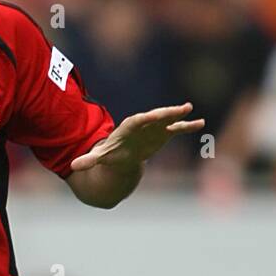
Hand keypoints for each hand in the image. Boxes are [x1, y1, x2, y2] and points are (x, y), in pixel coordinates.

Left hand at [70, 102, 205, 172]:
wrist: (122, 155)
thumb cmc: (112, 153)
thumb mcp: (101, 157)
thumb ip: (89, 160)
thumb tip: (74, 166)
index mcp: (130, 127)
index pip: (139, 121)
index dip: (147, 118)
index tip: (156, 115)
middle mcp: (144, 124)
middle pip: (156, 117)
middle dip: (167, 113)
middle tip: (180, 108)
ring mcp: (155, 128)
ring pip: (168, 120)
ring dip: (179, 116)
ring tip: (190, 110)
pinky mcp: (163, 134)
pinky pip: (177, 129)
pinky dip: (188, 127)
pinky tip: (200, 123)